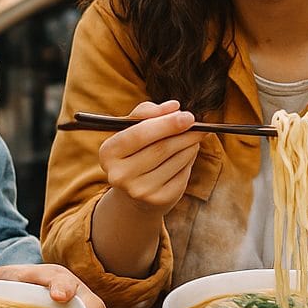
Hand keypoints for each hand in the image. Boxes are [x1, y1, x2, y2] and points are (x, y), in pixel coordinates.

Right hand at [96, 99, 203, 219]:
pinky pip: (182, 175)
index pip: (139, 134)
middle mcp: (119, 174)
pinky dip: (189, 161)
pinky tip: (187, 155)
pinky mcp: (158, 200)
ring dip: (190, 146)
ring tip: (193, 138)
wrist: (134, 193)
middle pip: (161, 148)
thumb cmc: (135, 152)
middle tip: (199, 126)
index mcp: (108, 152)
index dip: (166, 124)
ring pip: (175, 160)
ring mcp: (138, 191)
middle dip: (184, 134)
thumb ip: (148, 112)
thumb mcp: (132, 129)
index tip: (188, 117)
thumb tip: (174, 106)